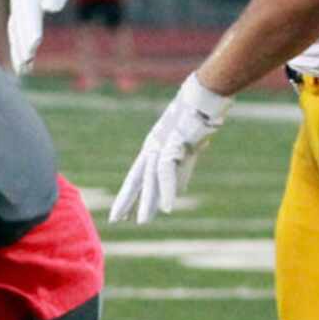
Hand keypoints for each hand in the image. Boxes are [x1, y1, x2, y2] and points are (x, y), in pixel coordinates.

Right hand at [7, 0, 82, 73]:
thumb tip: (48, 7)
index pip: (31, 8)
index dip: (32, 28)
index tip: (35, 46)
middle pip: (20, 23)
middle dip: (22, 45)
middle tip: (27, 64)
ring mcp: (17, 4)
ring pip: (15, 30)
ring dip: (17, 50)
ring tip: (22, 70)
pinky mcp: (18, 12)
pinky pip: (16, 32)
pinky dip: (17, 48)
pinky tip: (22, 64)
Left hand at [109, 72, 233, 223]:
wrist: (202, 97)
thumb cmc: (196, 120)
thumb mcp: (186, 149)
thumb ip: (180, 170)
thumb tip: (178, 192)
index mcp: (152, 149)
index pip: (136, 176)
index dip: (128, 195)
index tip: (120, 213)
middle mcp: (152, 148)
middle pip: (136, 179)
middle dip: (127, 200)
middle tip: (116, 220)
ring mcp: (161, 145)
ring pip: (150, 178)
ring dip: (147, 202)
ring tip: (142, 222)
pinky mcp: (173, 144)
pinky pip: (167, 171)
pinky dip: (166, 189)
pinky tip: (167, 207)